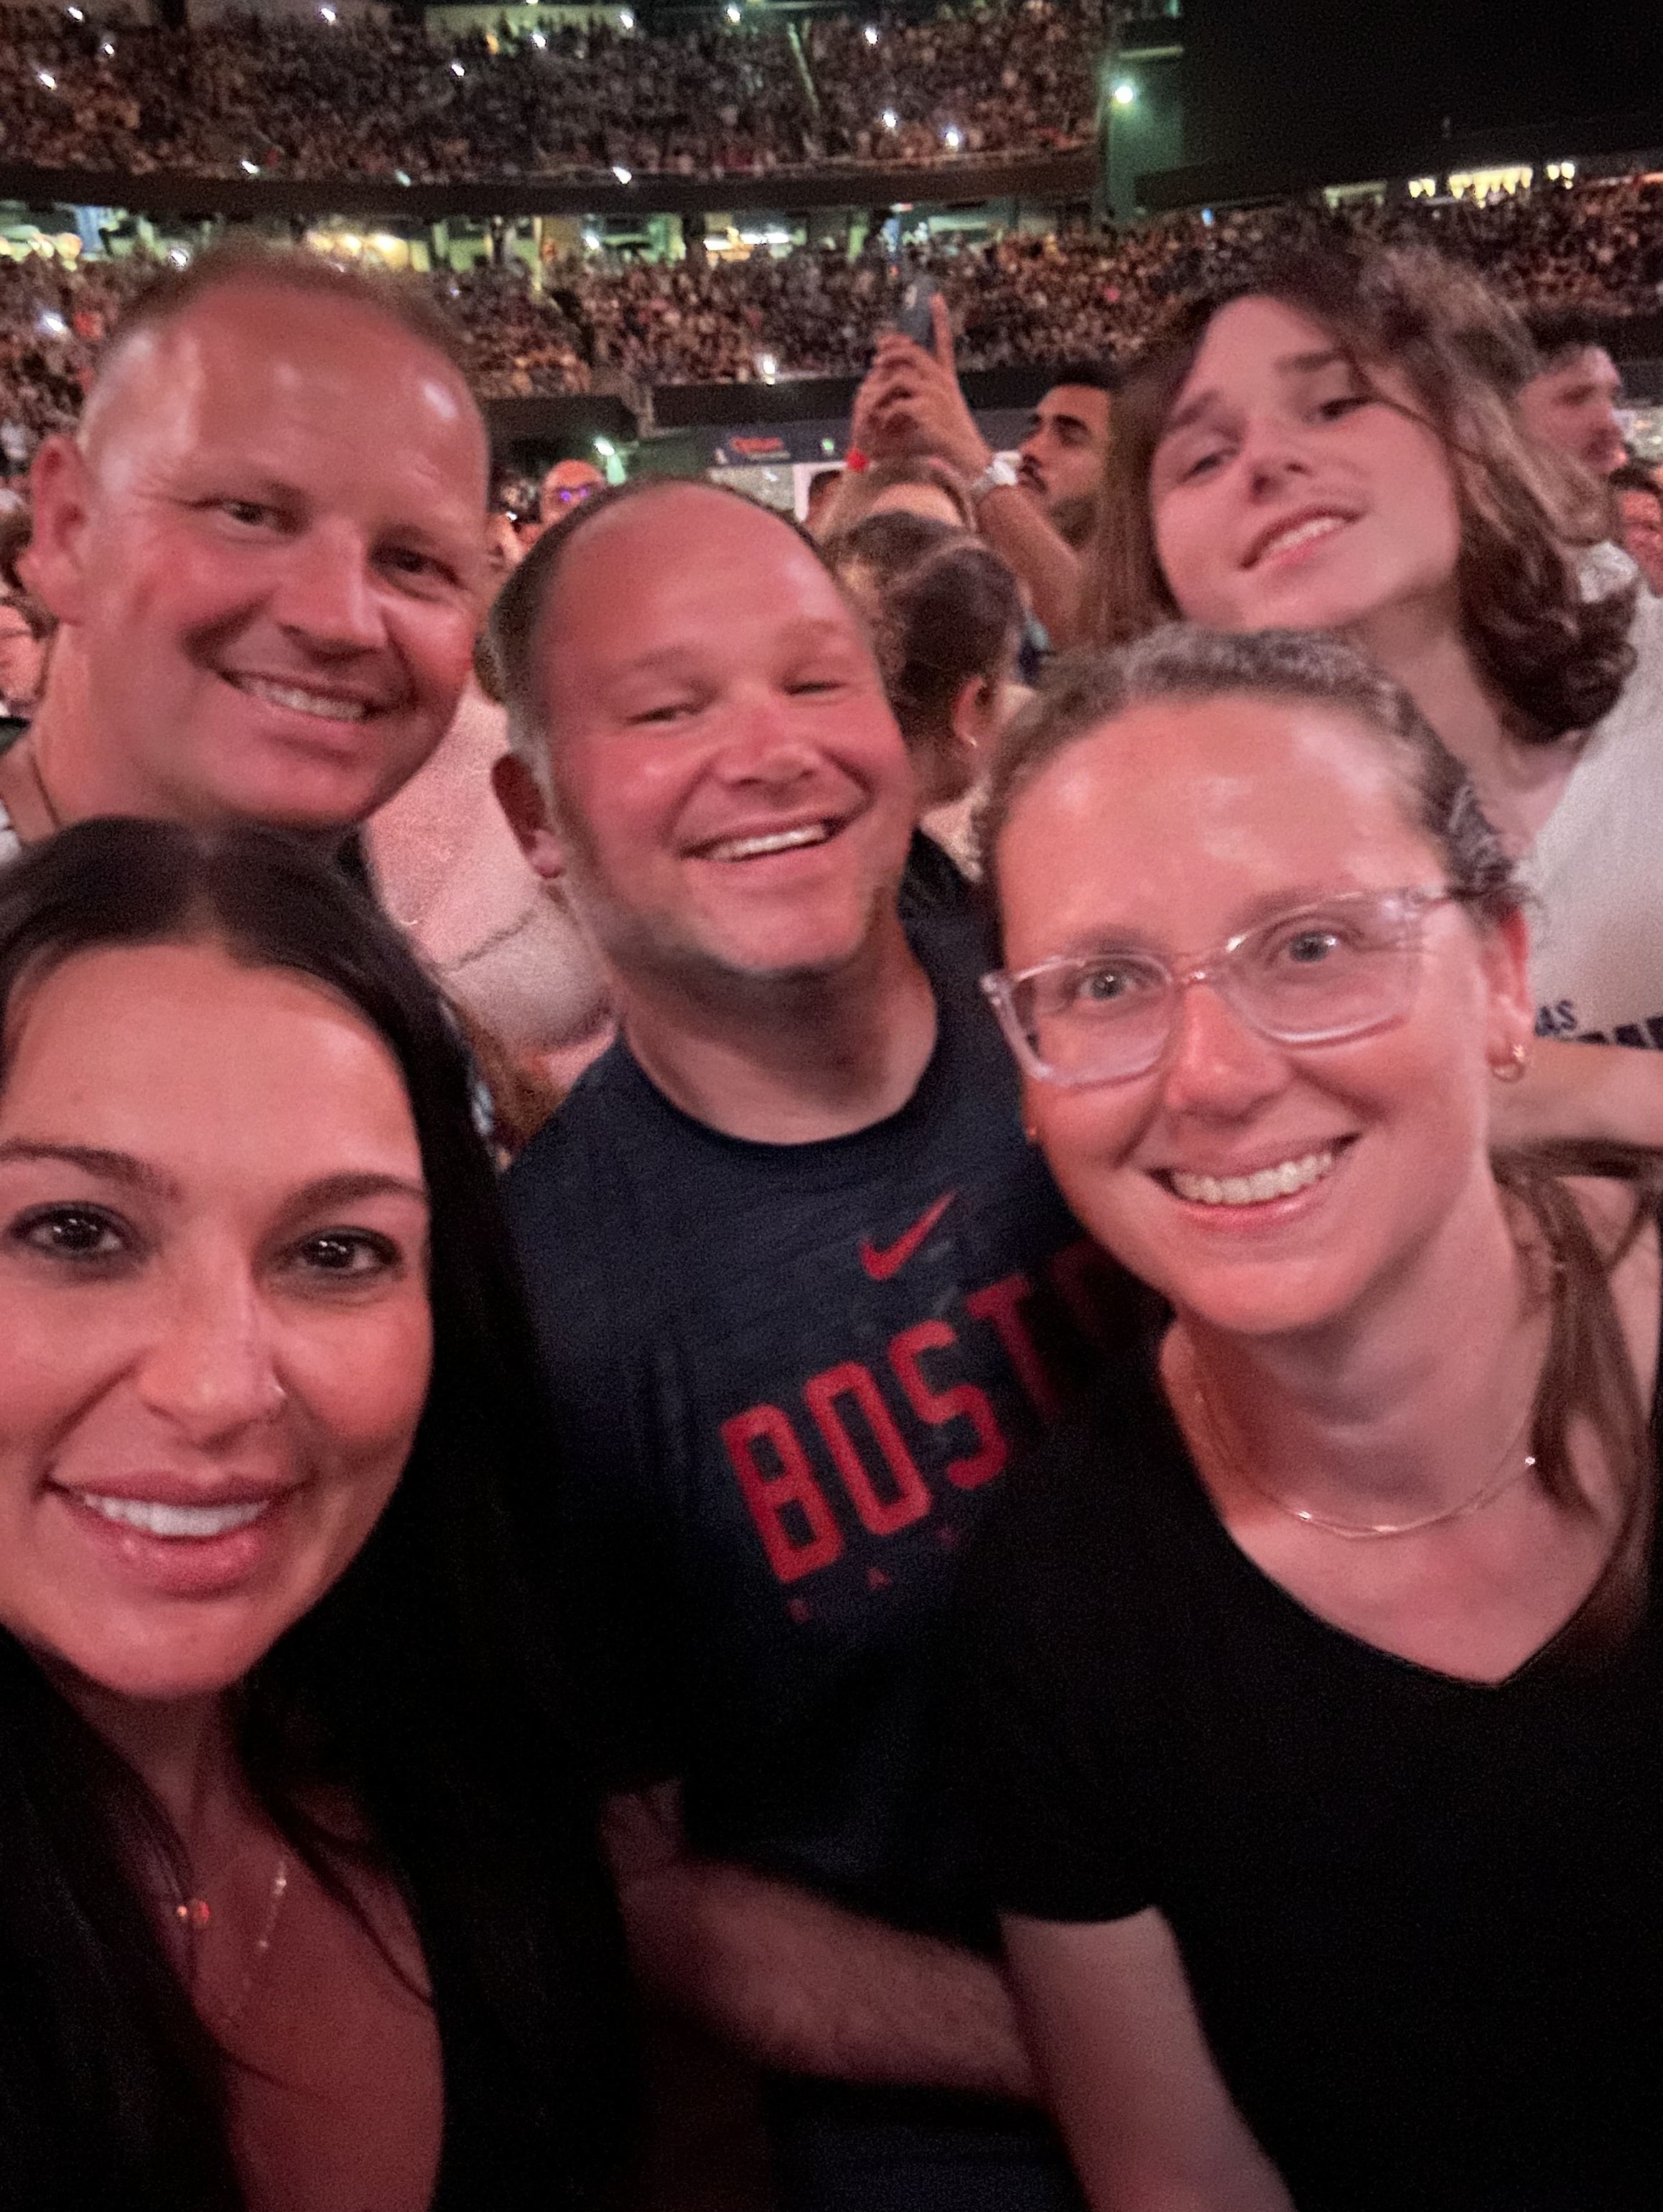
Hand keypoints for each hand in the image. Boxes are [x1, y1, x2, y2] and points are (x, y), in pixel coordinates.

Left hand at [857, 295, 991, 480]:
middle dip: (892, 351)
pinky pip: (898, 403)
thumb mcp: (944, 409)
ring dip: (882, 384)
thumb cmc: (953, 436)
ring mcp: (935, 394)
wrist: (967, 455)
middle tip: (877, 357)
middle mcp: (942, 382)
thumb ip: (926, 394)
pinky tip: (884, 420)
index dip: (940, 319)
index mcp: (947, 378)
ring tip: (873, 392)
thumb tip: (903, 384)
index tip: (935, 297)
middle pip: (913, 352)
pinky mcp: (925, 410)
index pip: (944, 342)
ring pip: (900, 376)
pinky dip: (887, 411)